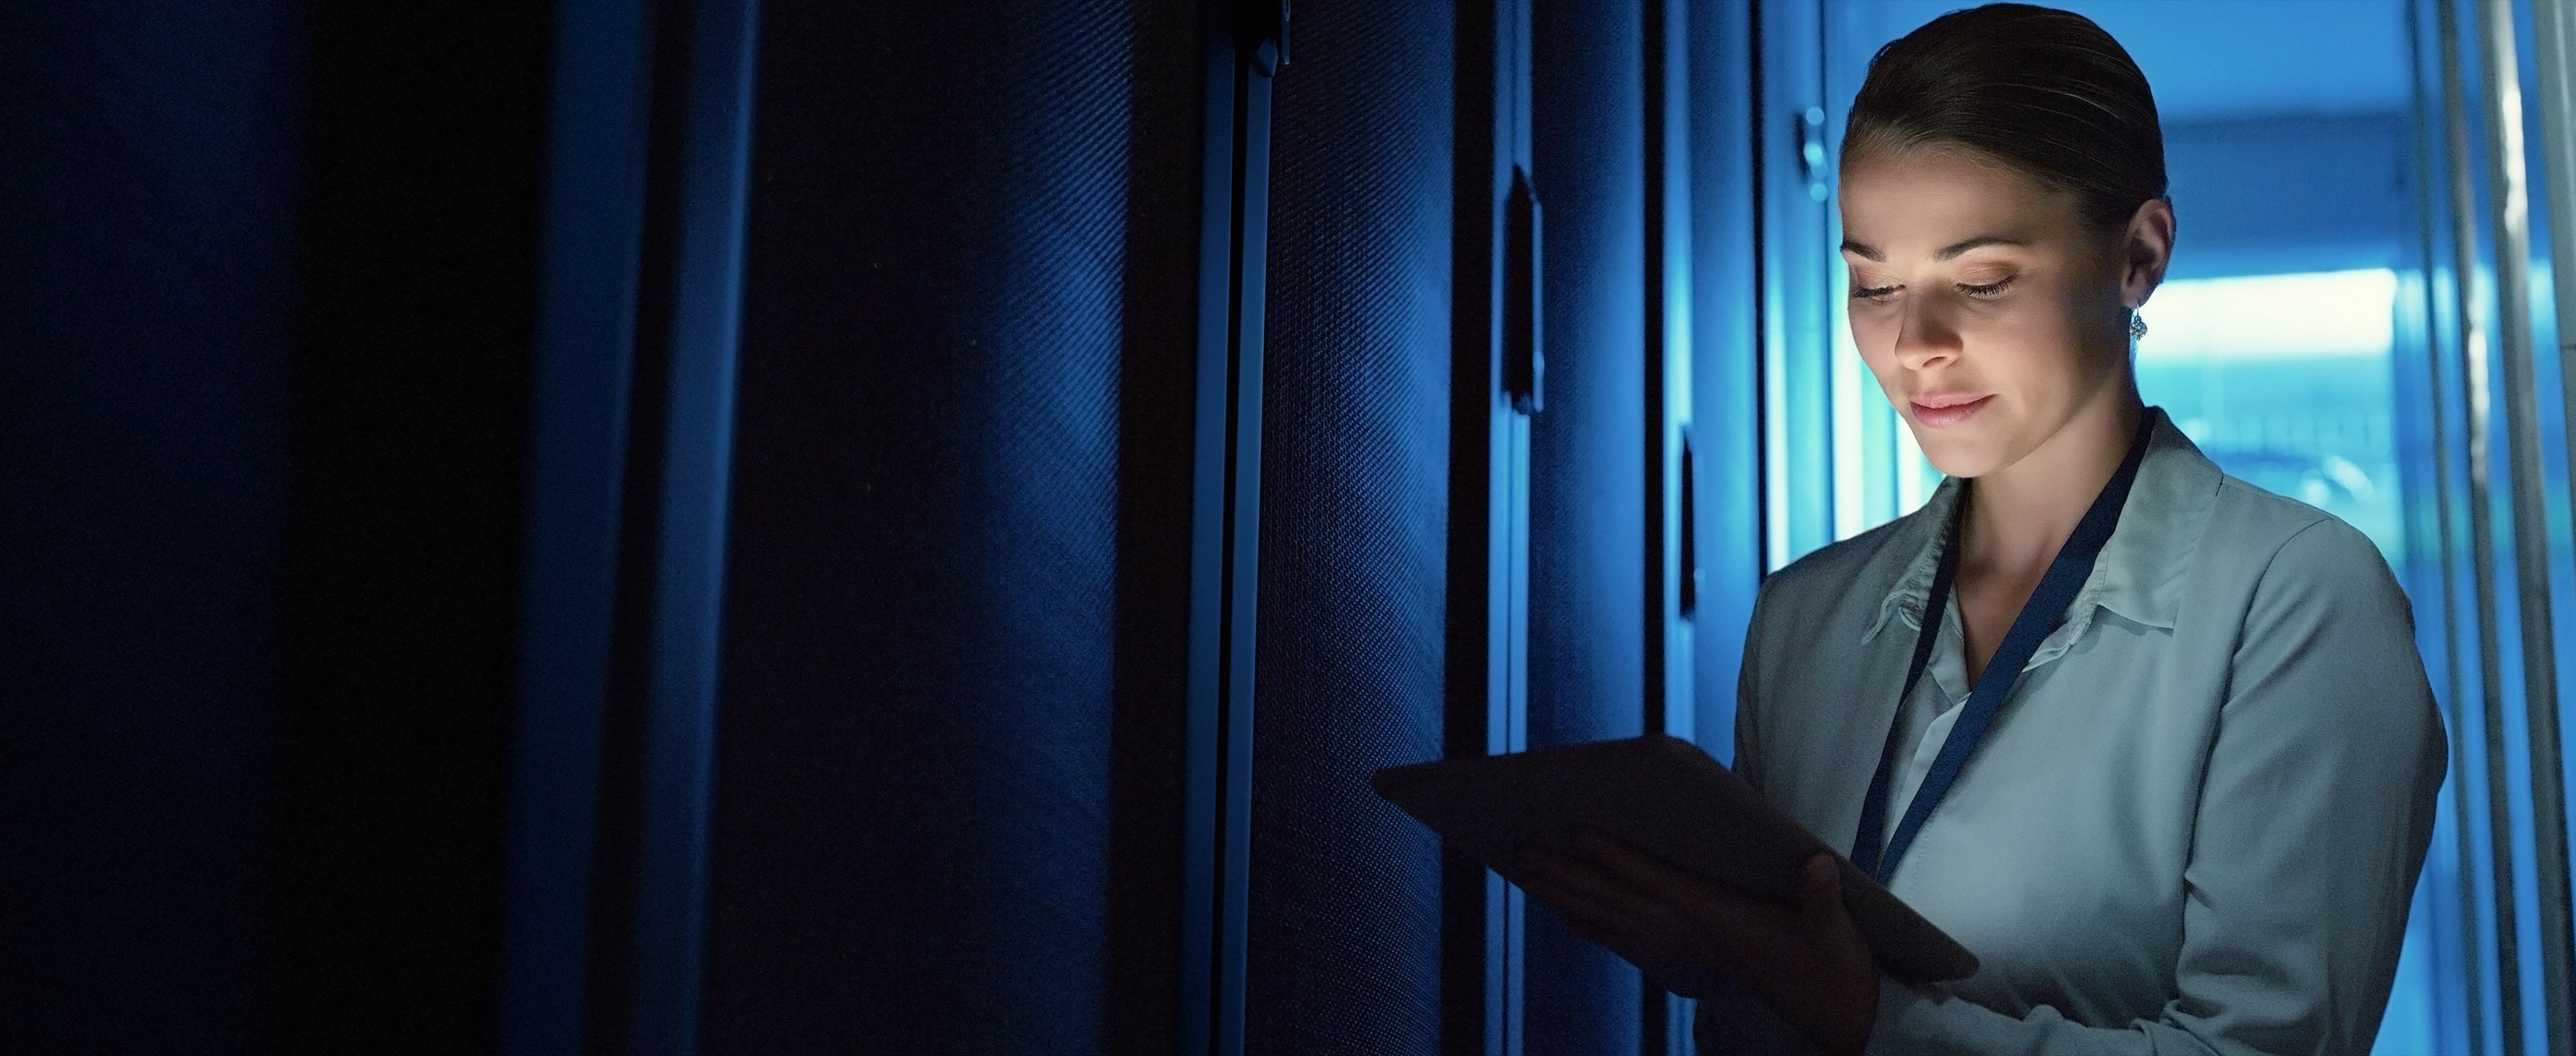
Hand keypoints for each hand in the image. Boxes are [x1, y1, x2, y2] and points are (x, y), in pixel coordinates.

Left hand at [1498, 831, 1880, 1055]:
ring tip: (1527, 876)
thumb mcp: (1833, 929)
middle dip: (1566, 877)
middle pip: (1615, 900)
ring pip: (1612, 919)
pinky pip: (1630, 942)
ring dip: (1567, 898)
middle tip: (1519, 853)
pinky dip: (1598, 929)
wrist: (1834, 1012)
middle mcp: (1690, 933)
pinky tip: (1573, 921)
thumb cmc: (1831, 962)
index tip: (1580, 833)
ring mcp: (1686, 948)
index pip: (1655, 881)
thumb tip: (1819, 866)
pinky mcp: (1691, 958)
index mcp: (1718, 918)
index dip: (1617, 858)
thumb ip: (1822, 896)